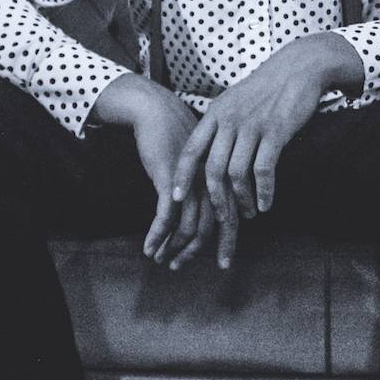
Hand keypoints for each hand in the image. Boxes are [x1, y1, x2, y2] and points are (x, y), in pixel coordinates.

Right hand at [92, 76, 212, 265]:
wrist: (159, 111)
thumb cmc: (179, 138)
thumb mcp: (199, 165)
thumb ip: (208, 187)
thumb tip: (211, 213)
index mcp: (223, 181)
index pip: (231, 219)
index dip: (227, 244)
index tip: (223, 264)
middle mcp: (211, 185)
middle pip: (212, 228)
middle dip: (197, 253)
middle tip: (180, 268)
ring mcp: (192, 183)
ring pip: (187, 228)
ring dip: (173, 248)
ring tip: (160, 259)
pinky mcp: (170, 180)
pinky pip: (164, 217)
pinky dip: (156, 236)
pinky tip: (149, 248)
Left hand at [169, 34, 355, 269]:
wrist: (299, 67)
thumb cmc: (267, 87)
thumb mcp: (235, 100)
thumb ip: (221, 123)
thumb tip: (209, 149)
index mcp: (216, 113)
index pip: (191, 150)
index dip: (182, 176)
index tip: (177, 199)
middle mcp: (230, 120)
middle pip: (212, 168)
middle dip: (216, 199)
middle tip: (223, 218)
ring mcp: (252, 126)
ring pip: (237, 173)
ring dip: (242, 199)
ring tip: (249, 213)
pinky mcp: (275, 131)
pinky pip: (263, 169)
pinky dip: (263, 191)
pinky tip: (266, 204)